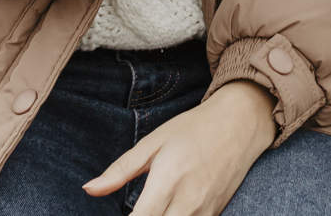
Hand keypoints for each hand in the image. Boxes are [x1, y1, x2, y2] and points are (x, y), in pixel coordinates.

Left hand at [85, 81, 276, 214]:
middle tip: (135, 211)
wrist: (241, 123)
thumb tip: (89, 189)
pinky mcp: (215, 215)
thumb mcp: (153, 142)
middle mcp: (187, 202)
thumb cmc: (193, 128)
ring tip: (151, 208)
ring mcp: (204, 212)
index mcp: (167, 181)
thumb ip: (120, 170)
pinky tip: (167, 210)